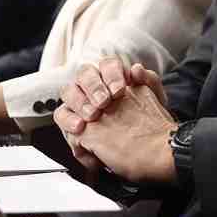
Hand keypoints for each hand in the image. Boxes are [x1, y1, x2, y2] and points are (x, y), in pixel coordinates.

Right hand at [54, 60, 171, 180]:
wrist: (145, 151)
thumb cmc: (148, 124)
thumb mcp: (154, 104)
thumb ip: (149, 81)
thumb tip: (136, 69)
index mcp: (114, 78)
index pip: (107, 65)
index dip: (111, 75)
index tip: (119, 90)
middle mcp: (95, 88)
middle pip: (84, 75)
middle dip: (93, 88)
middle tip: (103, 103)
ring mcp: (82, 104)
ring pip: (69, 92)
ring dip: (79, 102)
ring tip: (91, 117)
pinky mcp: (75, 124)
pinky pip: (63, 117)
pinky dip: (69, 122)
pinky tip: (80, 130)